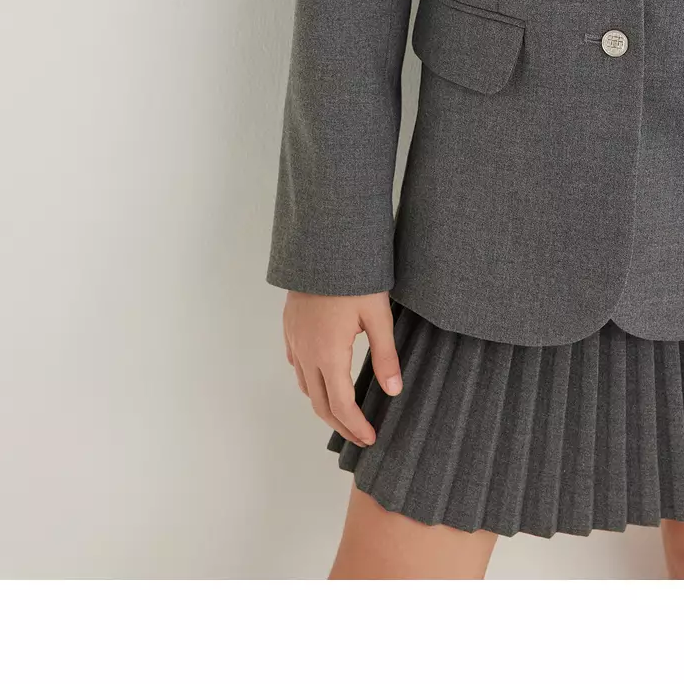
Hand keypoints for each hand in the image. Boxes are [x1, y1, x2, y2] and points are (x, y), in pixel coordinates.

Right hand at [281, 289, 403, 448]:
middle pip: (319, 403)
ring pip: (305, 385)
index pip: (340, 405)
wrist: (322, 245)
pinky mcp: (290, 327)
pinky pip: (296, 364)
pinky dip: (310, 381)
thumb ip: (385, 356)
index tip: (370, 438)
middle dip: (340, 424)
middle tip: (360, 436)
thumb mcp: (378, 315)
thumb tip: (393, 392)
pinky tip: (323, 377)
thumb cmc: (354, 277)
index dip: (355, 426)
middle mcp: (306, 352)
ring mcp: (294, 340)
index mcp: (328, 354)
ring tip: (345, 413)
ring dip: (324, 405)